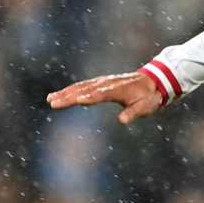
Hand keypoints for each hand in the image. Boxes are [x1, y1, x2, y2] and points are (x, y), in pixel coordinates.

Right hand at [46, 72, 163, 123]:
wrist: (153, 81)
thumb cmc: (148, 97)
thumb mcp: (145, 107)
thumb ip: (133, 113)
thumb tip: (122, 121)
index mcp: (118, 90)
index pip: (101, 94)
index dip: (90, 97)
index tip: (77, 101)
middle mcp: (107, 83)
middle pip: (85, 90)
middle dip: (69, 96)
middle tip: (53, 103)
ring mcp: (102, 81)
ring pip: (81, 86)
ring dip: (65, 92)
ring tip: (50, 99)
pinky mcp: (100, 82)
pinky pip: (82, 85)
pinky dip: (70, 89)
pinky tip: (59, 94)